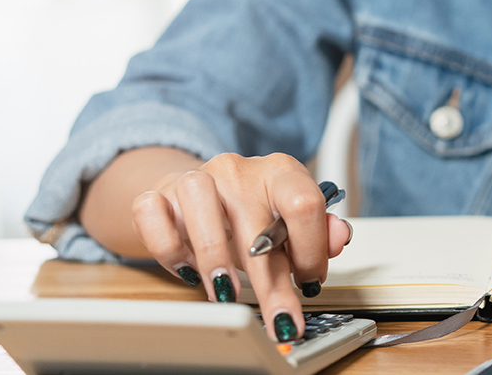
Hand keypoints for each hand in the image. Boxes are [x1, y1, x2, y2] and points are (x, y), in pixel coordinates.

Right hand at [129, 153, 352, 341]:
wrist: (198, 192)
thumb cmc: (251, 213)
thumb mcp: (291, 222)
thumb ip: (320, 232)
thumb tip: (338, 238)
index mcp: (281, 172)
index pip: (305, 205)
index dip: (311, 251)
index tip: (309, 284)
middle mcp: (238, 170)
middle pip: (257, 225)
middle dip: (271, 285)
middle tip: (279, 321)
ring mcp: (196, 178)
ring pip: (200, 206)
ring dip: (215, 258)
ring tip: (227, 294)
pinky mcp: (158, 194)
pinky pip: (152, 214)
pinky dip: (168, 248)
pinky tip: (189, 271)